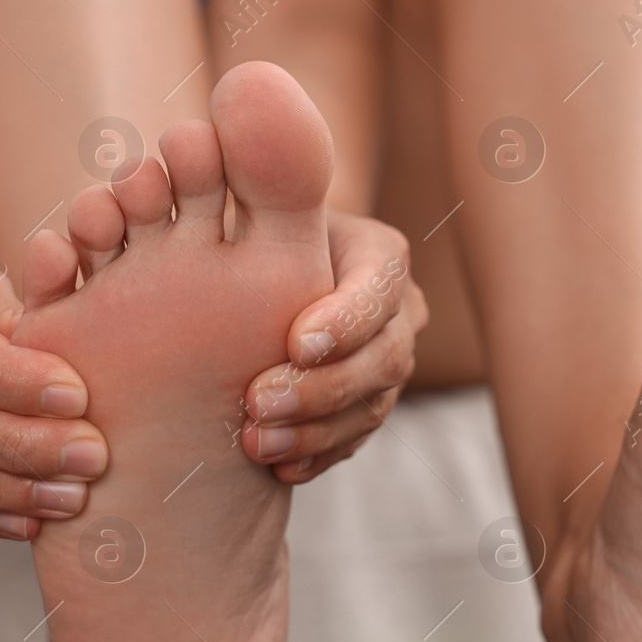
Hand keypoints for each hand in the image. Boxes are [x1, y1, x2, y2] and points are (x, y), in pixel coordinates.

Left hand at [242, 211, 427, 482]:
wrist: (257, 271)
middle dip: (323, 387)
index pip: (379, 288)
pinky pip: (354, 439)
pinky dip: (316, 455)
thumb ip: (259, 202)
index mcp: (381, 254)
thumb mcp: (257, 205)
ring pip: (372, 405)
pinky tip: (279, 468)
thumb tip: (243, 172)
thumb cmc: (250, 228)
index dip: (346, 320)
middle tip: (259, 402)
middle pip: (385, 356)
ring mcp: (387, 362)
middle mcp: (399, 311)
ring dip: (315, 431)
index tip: (296, 343)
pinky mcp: (367, 404)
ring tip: (257, 443)